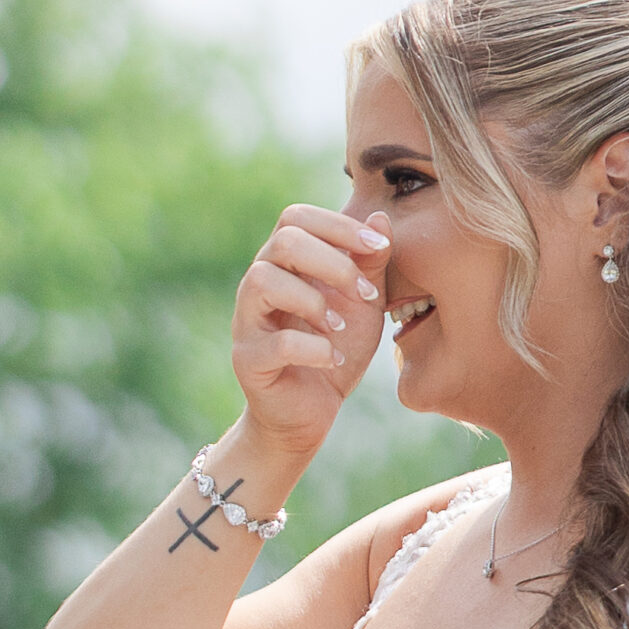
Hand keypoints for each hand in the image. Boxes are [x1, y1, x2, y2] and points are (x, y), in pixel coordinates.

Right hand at [231, 206, 392, 458]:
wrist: (310, 411)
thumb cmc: (335, 350)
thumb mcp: (363, 305)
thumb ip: (371, 264)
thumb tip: (380, 217)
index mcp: (284, 264)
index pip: (297, 217)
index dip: (339, 226)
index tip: (378, 248)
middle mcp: (258, 284)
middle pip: (283, 240)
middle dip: (333, 263)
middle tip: (363, 294)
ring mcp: (248, 320)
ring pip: (264, 280)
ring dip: (315, 301)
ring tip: (340, 326)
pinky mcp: (248, 360)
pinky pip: (277, 343)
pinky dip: (315, 349)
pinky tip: (334, 359)